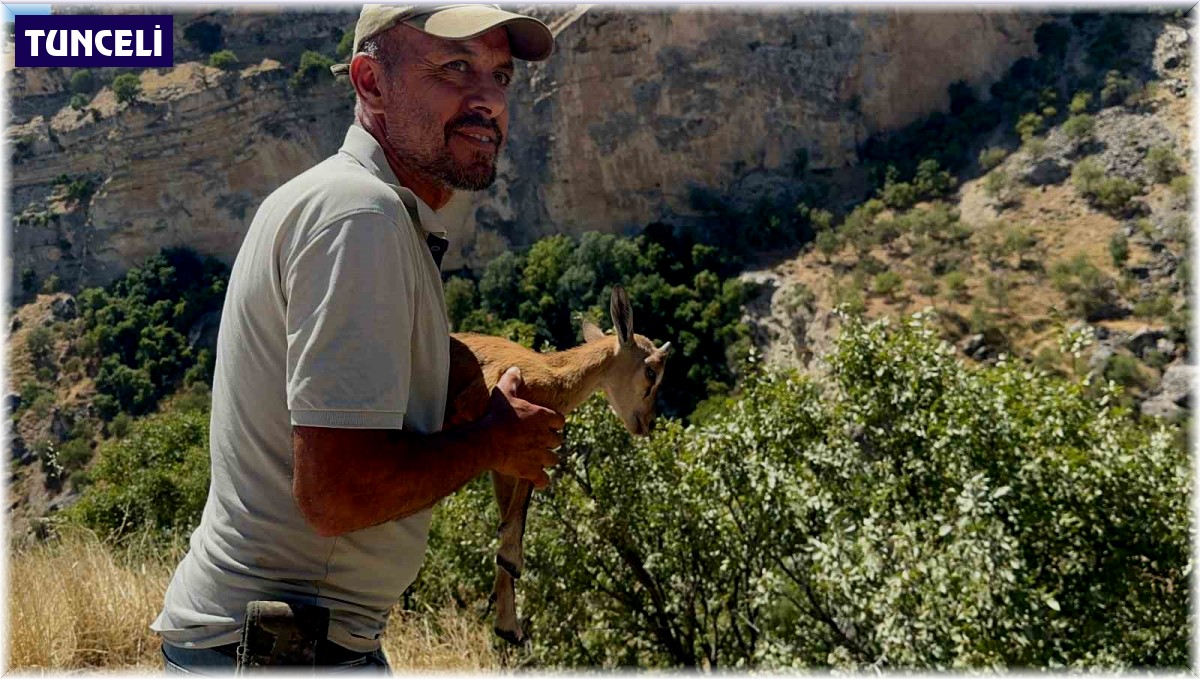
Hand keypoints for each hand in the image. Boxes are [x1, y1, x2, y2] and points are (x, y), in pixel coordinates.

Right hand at [481, 366, 564, 487]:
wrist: (487, 441)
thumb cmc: (495, 416)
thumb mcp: (503, 393)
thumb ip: (512, 380)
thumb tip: (515, 369)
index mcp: (542, 416)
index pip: (559, 420)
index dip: (553, 423)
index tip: (546, 424)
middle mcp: (545, 436)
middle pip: (557, 441)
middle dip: (550, 442)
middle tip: (537, 442)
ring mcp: (539, 455)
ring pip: (552, 460)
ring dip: (546, 459)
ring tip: (536, 459)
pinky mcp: (531, 471)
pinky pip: (543, 480)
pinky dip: (540, 481)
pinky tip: (535, 480)